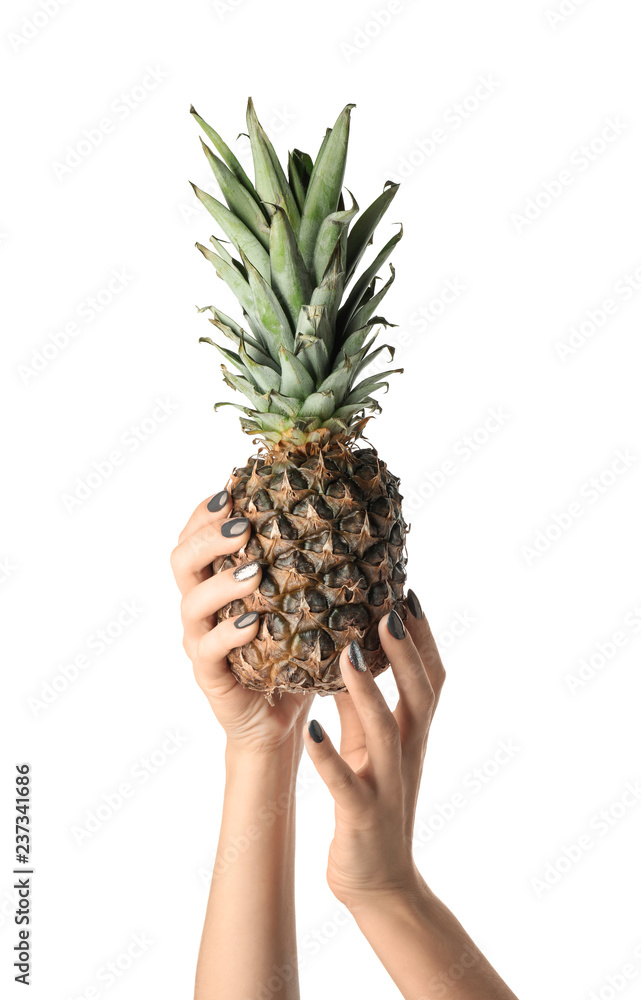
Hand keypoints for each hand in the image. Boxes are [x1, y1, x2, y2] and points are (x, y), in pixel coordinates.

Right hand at [171, 490, 313, 754]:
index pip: (195, 533)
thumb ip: (312, 567)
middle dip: (208, 536)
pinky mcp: (210, 676)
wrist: (279, 720)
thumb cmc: (294, 654)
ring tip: (254, 570)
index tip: (234, 488)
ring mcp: (199, 640)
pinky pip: (208, 650)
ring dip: (222, 581)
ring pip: (191, 601)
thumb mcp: (302, 604)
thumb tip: (361, 519)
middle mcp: (200, 605)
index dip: (207, 510)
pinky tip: (253, 623)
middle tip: (243, 525)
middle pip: (182, 559)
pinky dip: (227, 634)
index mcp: (215, 580)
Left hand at [304, 594, 444, 910]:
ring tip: (347, 655)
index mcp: (412, 734)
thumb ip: (362, 704)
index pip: (429, 677)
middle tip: (389, 609)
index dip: (423, 638)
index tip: (409, 593)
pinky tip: (310, 730)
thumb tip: (347, 652)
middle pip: (419, 695)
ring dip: (367, 692)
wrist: (380, 881)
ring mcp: (388, 784)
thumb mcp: (370, 747)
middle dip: (405, 652)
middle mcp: (408, 753)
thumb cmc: (371, 803)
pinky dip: (328, 757)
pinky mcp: (362, 815)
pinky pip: (345, 784)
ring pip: (384, 732)